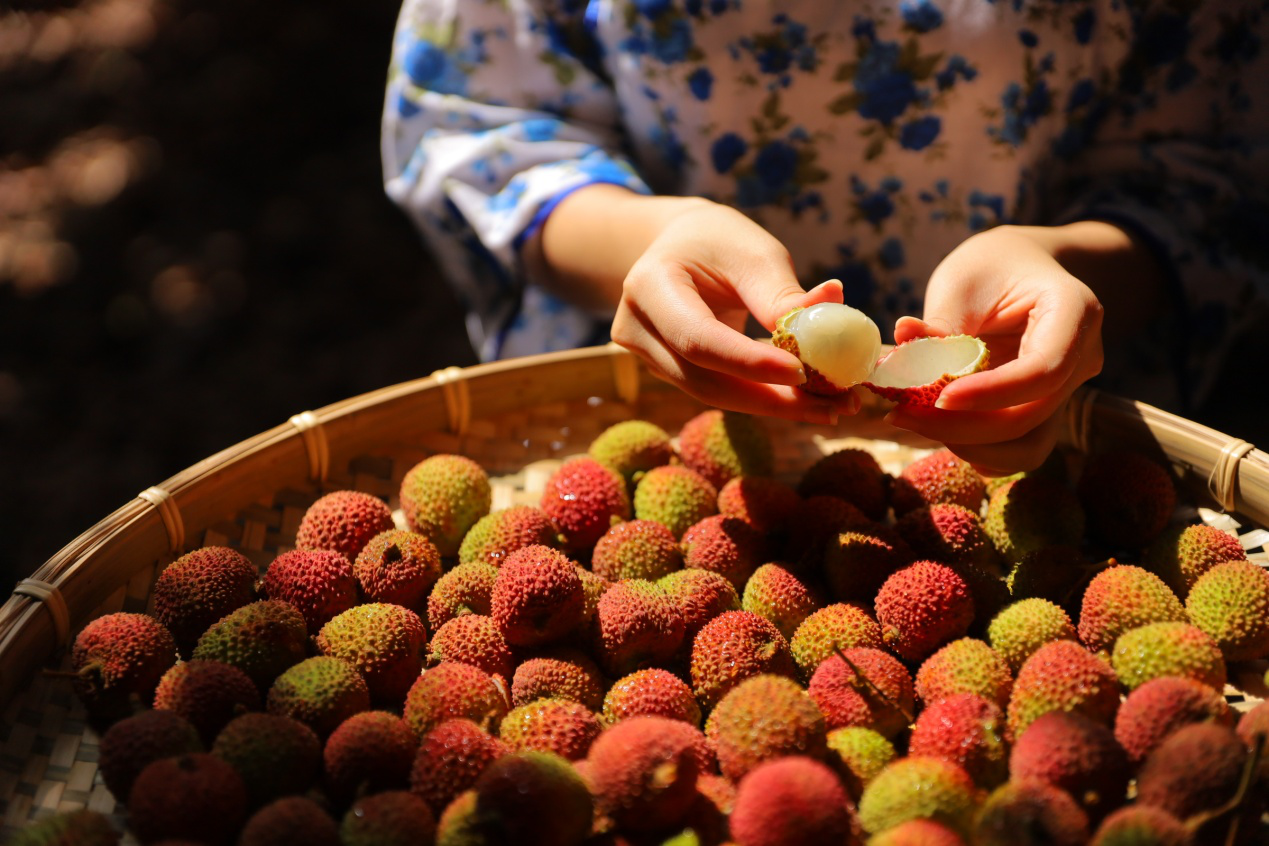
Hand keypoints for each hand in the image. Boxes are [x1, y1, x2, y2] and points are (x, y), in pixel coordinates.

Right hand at [609, 200, 859, 424]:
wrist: (678, 246)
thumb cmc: (717, 242)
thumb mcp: (751, 252)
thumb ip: (781, 291)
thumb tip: (833, 309)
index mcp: (649, 286)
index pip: (698, 338)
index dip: (749, 363)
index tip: (804, 373)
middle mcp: (637, 329)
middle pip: (704, 381)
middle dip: (771, 398)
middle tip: (833, 406)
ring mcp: (646, 356)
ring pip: (713, 394)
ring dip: (774, 405)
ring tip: (831, 406)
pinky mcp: (667, 372)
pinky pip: (718, 390)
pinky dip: (763, 397)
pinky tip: (806, 399)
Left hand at [885, 224, 1106, 475]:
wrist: (1020, 267)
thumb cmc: (991, 266)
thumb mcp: (961, 282)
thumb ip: (939, 325)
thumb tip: (900, 350)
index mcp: (1074, 312)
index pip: (1041, 371)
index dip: (988, 394)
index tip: (935, 398)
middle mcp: (1081, 358)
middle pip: (1030, 417)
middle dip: (963, 426)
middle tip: (901, 414)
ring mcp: (1066, 390)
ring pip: (1027, 446)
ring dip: (968, 445)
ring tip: (913, 420)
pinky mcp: (1043, 409)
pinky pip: (1017, 448)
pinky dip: (976, 447)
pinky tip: (934, 427)